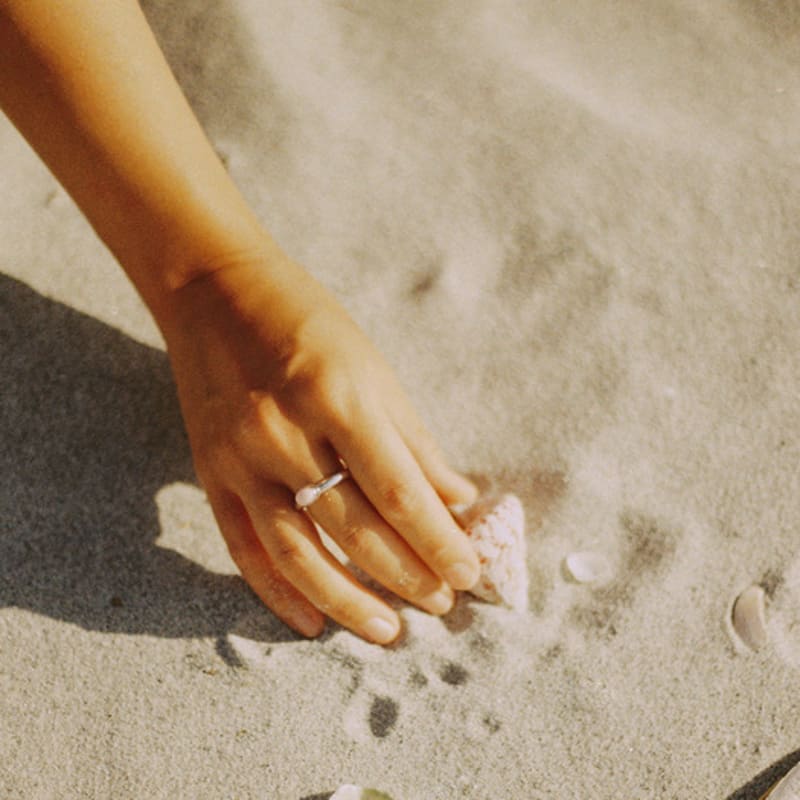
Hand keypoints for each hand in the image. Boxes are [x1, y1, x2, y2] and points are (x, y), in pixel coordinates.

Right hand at [163, 251, 479, 643]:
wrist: (215, 291)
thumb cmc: (309, 323)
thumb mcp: (374, 370)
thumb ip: (415, 441)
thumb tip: (458, 501)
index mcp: (337, 397)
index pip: (399, 492)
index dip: (439, 541)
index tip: (469, 573)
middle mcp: (285, 433)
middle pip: (354, 528)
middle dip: (406, 574)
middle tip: (441, 604)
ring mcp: (240, 458)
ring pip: (298, 553)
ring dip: (348, 601)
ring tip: (389, 631)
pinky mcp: (210, 473)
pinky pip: (243, 548)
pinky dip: (278, 592)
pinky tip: (313, 622)